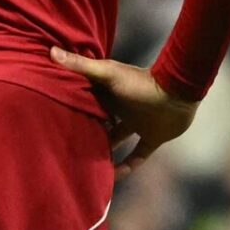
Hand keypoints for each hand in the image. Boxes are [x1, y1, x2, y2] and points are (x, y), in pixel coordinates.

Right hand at [50, 48, 197, 177]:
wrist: (178, 93)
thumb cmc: (141, 83)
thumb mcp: (107, 74)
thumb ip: (81, 66)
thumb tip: (50, 51)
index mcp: (109, 92)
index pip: (88, 101)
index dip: (74, 108)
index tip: (55, 119)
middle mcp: (122, 108)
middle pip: (100, 122)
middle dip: (87, 132)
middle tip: (68, 147)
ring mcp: (138, 123)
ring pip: (117, 140)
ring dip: (106, 151)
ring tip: (87, 165)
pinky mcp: (152, 137)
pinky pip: (138, 155)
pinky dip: (128, 166)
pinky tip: (115, 177)